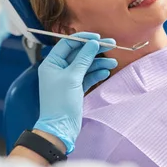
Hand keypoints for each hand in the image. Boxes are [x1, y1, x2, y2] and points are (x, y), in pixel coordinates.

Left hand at [34, 32, 116, 152]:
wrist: (60, 128)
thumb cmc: (61, 102)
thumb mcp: (72, 77)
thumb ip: (83, 59)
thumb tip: (93, 43)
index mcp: (52, 63)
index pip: (67, 44)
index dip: (83, 39)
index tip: (98, 37)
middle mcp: (58, 69)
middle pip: (79, 54)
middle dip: (95, 50)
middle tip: (112, 45)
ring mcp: (68, 79)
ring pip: (85, 65)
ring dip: (99, 62)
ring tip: (114, 62)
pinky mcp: (76, 89)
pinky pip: (87, 77)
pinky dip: (96, 73)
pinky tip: (106, 72)